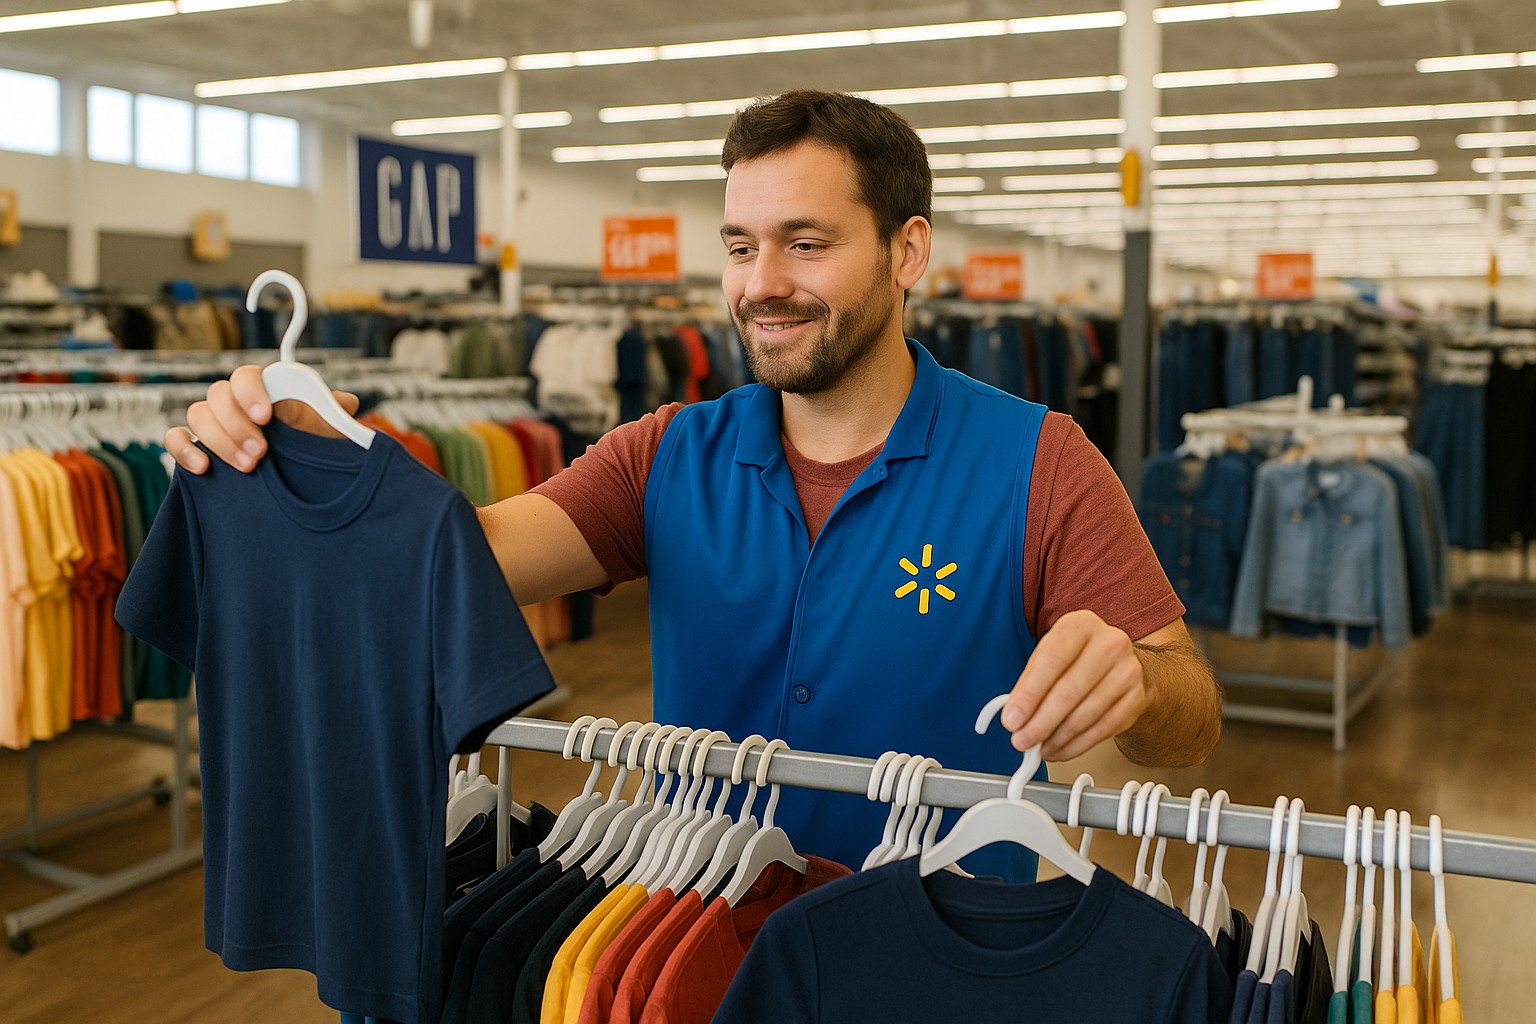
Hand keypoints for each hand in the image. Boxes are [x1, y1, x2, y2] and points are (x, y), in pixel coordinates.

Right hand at [165, 364, 359, 474]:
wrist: (297, 477)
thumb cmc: (311, 445)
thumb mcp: (328, 431)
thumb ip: (333, 413)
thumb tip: (346, 402)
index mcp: (263, 390)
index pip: (245, 375)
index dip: (251, 392)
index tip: (267, 418)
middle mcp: (234, 402)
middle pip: (218, 395)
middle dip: (237, 424)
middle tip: (260, 452)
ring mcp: (213, 423)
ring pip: (197, 415)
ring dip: (219, 440)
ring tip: (247, 466)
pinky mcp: (196, 446)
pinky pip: (176, 438)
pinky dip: (184, 450)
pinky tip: (204, 467)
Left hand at [1000, 609, 1148, 761]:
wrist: (1119, 666)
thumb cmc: (1076, 660)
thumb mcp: (1049, 657)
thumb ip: (1029, 683)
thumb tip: (1014, 716)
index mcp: (1080, 625)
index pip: (1050, 661)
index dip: (1028, 695)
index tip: (1011, 719)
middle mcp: (1109, 643)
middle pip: (1069, 691)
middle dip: (1040, 722)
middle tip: (1021, 740)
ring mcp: (1128, 670)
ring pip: (1086, 713)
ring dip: (1057, 737)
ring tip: (1039, 748)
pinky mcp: (1137, 697)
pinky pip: (1104, 728)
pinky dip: (1077, 744)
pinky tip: (1060, 749)